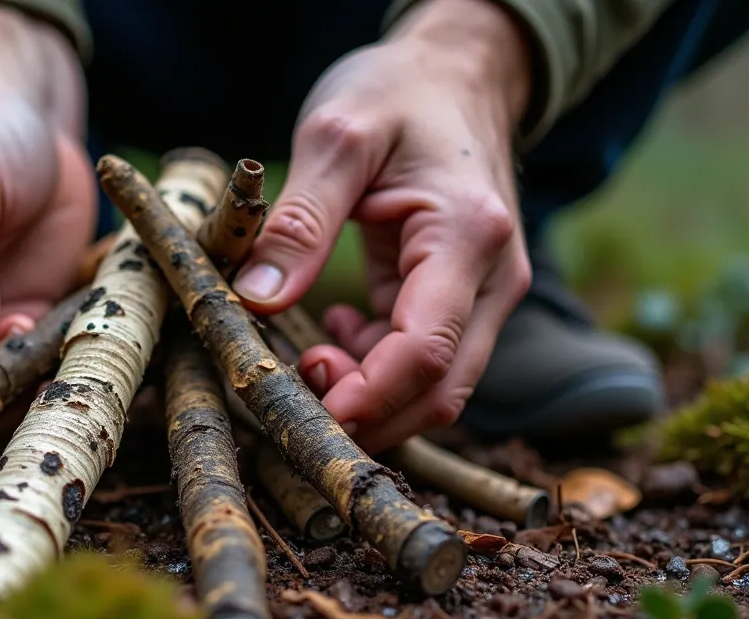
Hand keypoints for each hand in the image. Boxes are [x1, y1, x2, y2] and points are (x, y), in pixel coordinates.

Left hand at [232, 0, 533, 451]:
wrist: (457, 72)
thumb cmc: (398, 92)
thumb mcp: (336, 137)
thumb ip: (300, 220)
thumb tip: (257, 298)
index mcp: (466, 236)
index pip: (425, 351)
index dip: (366, 398)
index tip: (306, 415)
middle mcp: (491, 278)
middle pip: (440, 390)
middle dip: (366, 414)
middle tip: (290, 392)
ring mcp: (484, 293)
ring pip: (436, 386)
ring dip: (368, 396)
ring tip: (305, 358)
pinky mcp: (462, 298)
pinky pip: (424, 361)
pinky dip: (375, 370)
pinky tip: (334, 335)